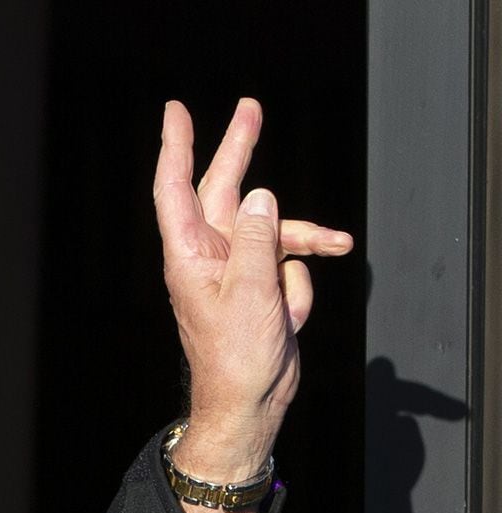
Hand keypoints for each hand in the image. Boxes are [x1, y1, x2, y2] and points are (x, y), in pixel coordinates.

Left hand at [153, 99, 352, 484]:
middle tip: (251, 108)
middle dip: (241, 151)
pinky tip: (294, 314)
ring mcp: (236, 269)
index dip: (176, 147)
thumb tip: (261, 196)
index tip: (175, 111)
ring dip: (304, 240)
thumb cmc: (237, 358)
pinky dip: (299, 285)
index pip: (177, 189)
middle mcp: (210, 256)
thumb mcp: (251, 293)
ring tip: (336, 243)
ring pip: (274, 229)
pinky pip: (288, 265)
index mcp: (191, 255)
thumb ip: (258, 238)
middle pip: (226, 190)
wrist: (252, 404)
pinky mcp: (260, 286)